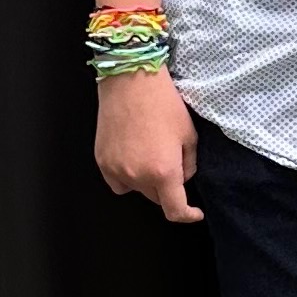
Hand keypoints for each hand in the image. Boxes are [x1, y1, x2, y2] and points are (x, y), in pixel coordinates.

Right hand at [96, 68, 202, 222]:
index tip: (194, 212)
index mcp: (163, 172)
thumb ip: (189, 165)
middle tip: (171, 164)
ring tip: (150, 156)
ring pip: (136, 190)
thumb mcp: (189, 135)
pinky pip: (117, 181)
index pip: (175, 211)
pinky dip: (127, 177)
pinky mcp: (102, 161)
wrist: (130, 80)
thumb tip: (182, 178)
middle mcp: (137, 176)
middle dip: (167, 189)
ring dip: (146, 183)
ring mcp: (116, 170)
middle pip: (156, 199)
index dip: (188, 215)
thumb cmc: (163, 103)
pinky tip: (133, 158)